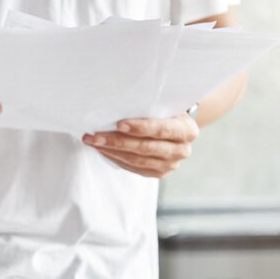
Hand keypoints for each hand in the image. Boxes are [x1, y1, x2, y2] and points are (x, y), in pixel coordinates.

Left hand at [83, 114, 198, 177]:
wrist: (175, 130)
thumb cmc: (165, 114)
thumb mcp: (164, 107)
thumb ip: (149, 108)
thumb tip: (116, 105)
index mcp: (187, 130)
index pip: (162, 130)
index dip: (141, 128)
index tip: (119, 124)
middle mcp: (182, 150)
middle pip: (146, 148)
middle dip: (117, 142)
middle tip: (95, 136)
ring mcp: (171, 165)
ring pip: (136, 160)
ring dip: (111, 151)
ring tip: (92, 141)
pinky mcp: (159, 173)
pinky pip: (133, 168)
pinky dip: (115, 158)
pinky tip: (102, 150)